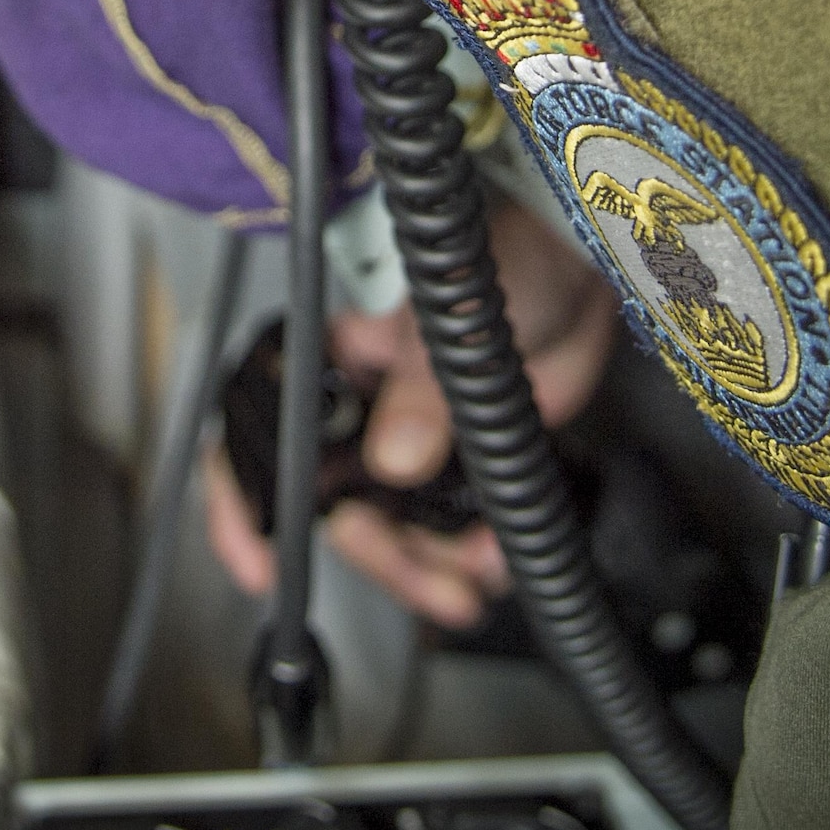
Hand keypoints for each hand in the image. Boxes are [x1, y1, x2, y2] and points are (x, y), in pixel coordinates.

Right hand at [204, 199, 617, 626]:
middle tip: (418, 575)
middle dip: (376, 550)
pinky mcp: (467, 455)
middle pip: (338, 501)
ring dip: (427, 564)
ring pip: (396, 524)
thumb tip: (397, 457)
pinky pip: (454, 524)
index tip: (264, 565)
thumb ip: (419, 389)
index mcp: (335, 360)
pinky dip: (470, 553)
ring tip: (465, 584)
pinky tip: (490, 559)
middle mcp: (365, 404)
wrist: (582, 259)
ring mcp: (416, 435)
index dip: (247, 502)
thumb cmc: (504, 245)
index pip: (263, 432)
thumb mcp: (448, 314)